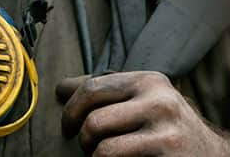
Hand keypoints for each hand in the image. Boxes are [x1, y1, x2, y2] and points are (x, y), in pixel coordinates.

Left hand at [57, 72, 229, 155]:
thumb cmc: (168, 128)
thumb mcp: (143, 99)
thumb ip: (105, 91)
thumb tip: (60, 87)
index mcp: (149, 81)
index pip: (92, 88)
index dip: (70, 110)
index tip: (68, 127)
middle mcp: (160, 101)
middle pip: (93, 121)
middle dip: (82, 139)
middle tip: (86, 147)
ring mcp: (167, 131)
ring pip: (102, 149)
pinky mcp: (168, 156)